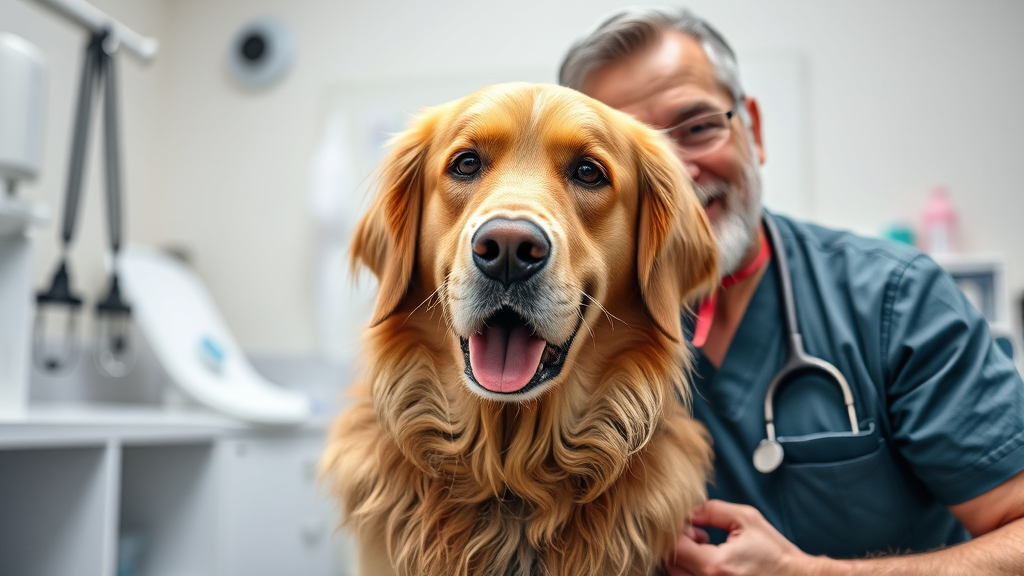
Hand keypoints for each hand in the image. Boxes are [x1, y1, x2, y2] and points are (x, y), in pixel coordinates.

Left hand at [666, 499, 816, 575]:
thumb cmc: (774, 553)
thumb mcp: (746, 519)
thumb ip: (712, 510)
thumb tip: (688, 512)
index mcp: (715, 565)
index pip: (674, 548)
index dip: (677, 532)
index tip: (692, 527)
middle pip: (672, 564)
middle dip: (680, 546)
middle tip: (699, 536)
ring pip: (678, 575)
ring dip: (685, 560)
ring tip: (706, 549)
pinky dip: (693, 571)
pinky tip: (709, 562)